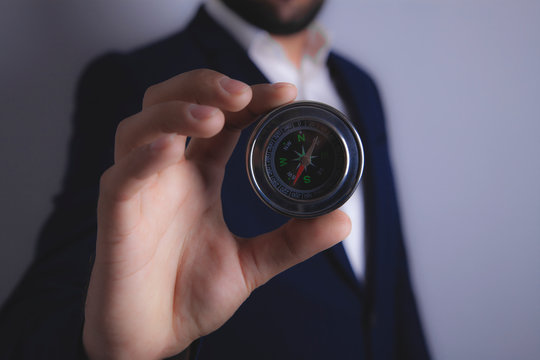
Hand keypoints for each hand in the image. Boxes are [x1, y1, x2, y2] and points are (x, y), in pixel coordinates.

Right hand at [82, 69, 350, 358]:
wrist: (154, 336)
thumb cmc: (190, 294)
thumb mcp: (252, 263)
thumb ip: (292, 241)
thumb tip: (342, 220)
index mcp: (199, 176)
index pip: (223, 120)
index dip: (249, 99)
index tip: (285, 93)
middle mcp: (167, 173)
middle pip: (173, 104)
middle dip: (205, 87)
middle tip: (243, 93)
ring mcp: (139, 189)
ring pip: (140, 128)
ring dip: (175, 113)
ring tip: (214, 118)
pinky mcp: (115, 216)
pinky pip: (122, 177)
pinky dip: (143, 157)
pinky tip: (168, 148)